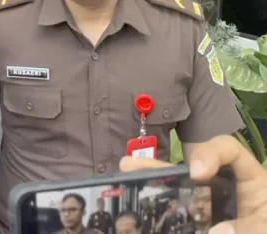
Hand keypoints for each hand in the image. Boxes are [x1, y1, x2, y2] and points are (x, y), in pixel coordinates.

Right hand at [120, 135, 266, 233]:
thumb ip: (253, 227)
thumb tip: (216, 231)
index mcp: (250, 186)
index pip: (229, 151)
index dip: (210, 153)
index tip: (197, 172)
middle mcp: (225, 193)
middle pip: (190, 171)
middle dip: (159, 167)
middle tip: (131, 166)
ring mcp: (208, 211)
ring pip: (176, 193)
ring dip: (149, 185)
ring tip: (124, 178)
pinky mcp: (196, 224)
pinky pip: (174, 216)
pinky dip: (155, 215)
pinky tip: (136, 212)